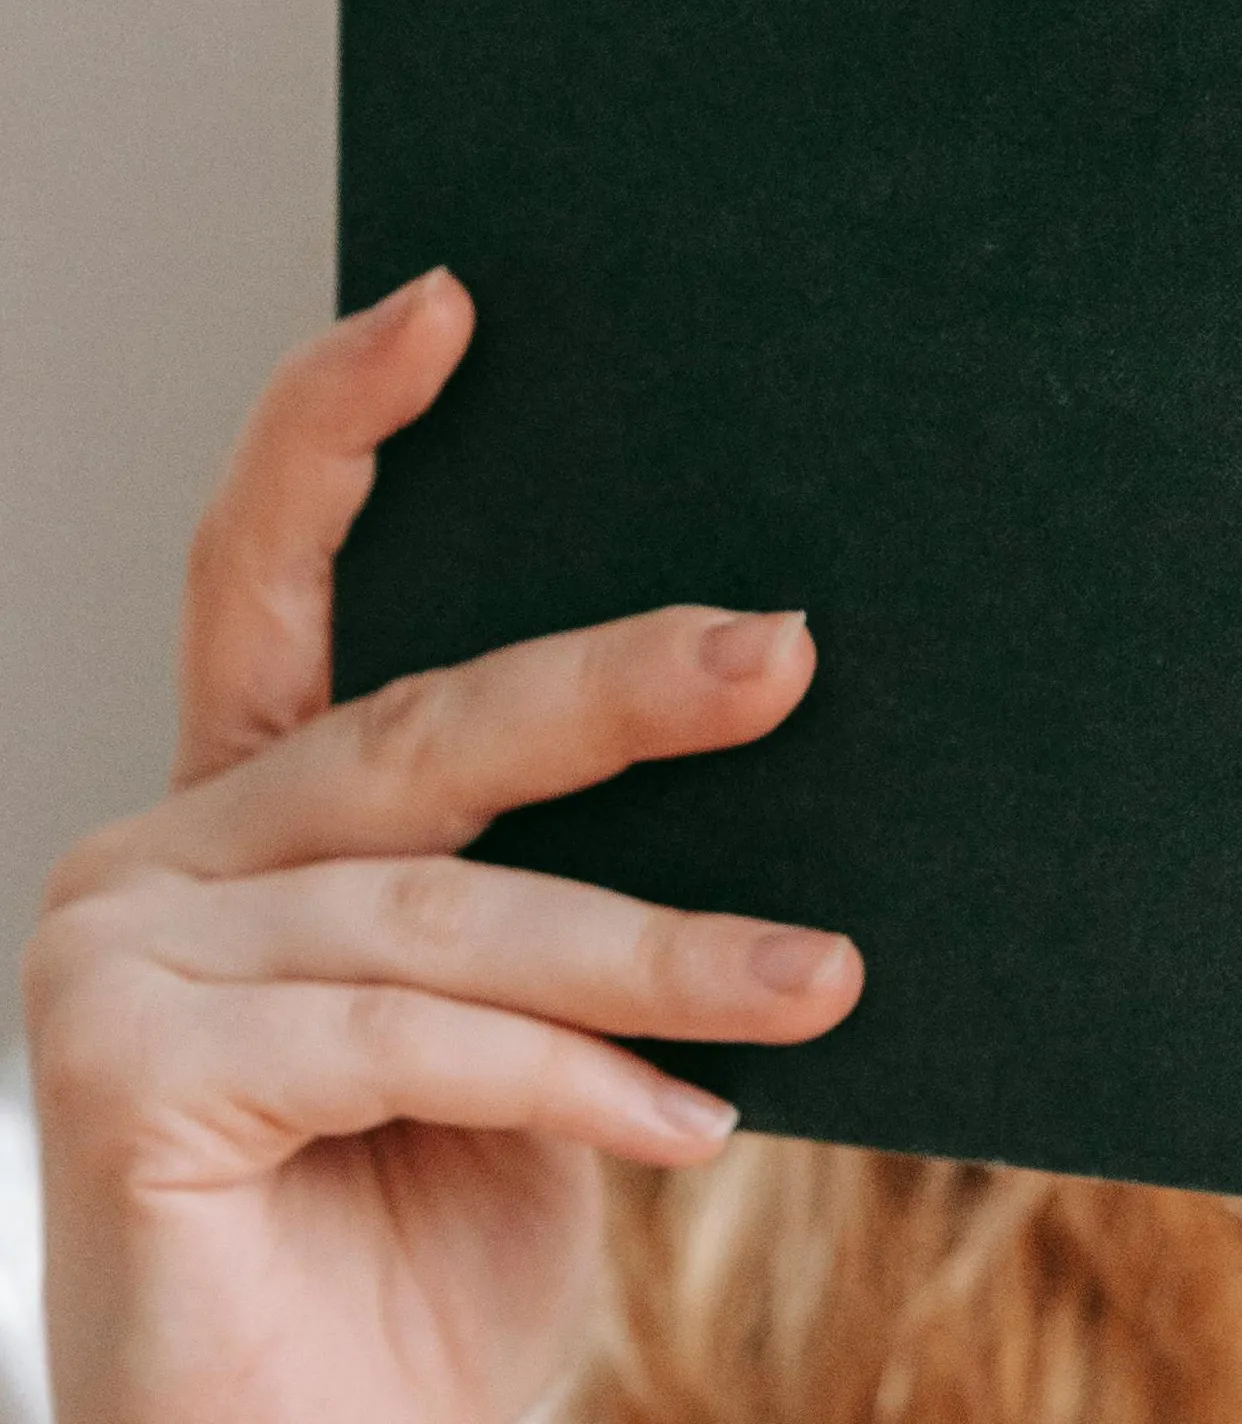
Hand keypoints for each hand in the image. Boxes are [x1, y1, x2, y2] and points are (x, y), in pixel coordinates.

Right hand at [19, 272, 865, 1423]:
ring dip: (662, 950)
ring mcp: (112, 959)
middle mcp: (154, 858)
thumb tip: (766, 681)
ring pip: (454, 912)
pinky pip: (410, 1035)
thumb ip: (554, 876)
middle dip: (627, 686)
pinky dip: (571, 1080)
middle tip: (791, 656)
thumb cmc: (441, 1247)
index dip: (340, 425)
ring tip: (824, 983)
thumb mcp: (529, 1022)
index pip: (269, 575)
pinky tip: (688, 1123)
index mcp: (248, 818)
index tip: (449, 300)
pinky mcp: (121, 1079)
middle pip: (426, 730)